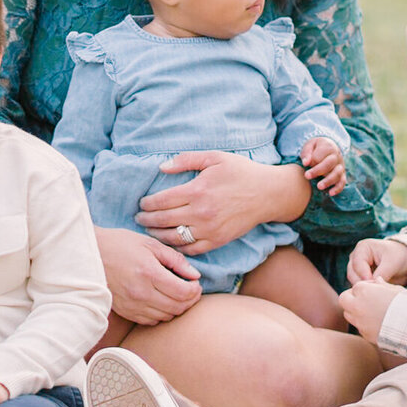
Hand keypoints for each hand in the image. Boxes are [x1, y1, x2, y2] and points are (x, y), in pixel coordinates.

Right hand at [95, 227, 201, 326]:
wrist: (89, 255)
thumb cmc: (120, 244)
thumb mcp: (150, 244)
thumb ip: (175, 259)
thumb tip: (194, 275)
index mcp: (150, 273)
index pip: (184, 292)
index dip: (195, 290)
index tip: (195, 282)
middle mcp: (142, 293)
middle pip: (178, 307)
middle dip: (190, 300)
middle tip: (190, 289)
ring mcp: (133, 305)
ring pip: (166, 316)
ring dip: (176, 307)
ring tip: (176, 294)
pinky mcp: (126, 311)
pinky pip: (151, 321)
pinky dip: (161, 313)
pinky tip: (160, 300)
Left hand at [135, 152, 309, 255]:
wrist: (268, 194)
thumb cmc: (241, 172)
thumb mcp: (214, 157)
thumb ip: (186, 160)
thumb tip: (162, 167)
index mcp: (198, 190)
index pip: (162, 201)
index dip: (147, 204)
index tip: (141, 204)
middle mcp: (201, 212)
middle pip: (163, 220)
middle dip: (147, 220)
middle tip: (138, 219)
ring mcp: (209, 229)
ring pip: (174, 237)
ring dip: (157, 236)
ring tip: (150, 231)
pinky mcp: (218, 241)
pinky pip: (192, 249)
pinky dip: (177, 248)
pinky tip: (170, 242)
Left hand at [301, 137, 346, 195]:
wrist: (328, 147)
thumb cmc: (316, 148)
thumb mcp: (309, 145)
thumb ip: (307, 153)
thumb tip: (306, 163)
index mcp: (328, 147)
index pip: (320, 155)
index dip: (312, 161)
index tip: (304, 164)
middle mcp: (336, 156)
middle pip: (329, 164)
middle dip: (317, 171)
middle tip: (307, 176)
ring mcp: (340, 166)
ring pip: (337, 174)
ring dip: (328, 181)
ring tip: (319, 186)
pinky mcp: (342, 175)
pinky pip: (342, 182)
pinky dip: (338, 188)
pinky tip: (330, 193)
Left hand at [340, 278, 402, 343]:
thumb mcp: (396, 289)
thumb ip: (382, 285)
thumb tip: (377, 280)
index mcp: (364, 291)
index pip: (356, 286)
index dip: (366, 287)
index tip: (376, 290)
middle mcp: (357, 306)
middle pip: (344, 299)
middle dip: (352, 298)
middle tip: (365, 300)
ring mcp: (359, 322)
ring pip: (348, 314)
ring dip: (355, 311)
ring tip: (371, 312)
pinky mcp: (365, 334)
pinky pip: (359, 327)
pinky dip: (364, 324)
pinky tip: (377, 323)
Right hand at [345, 237, 406, 287]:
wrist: (403, 261)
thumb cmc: (398, 256)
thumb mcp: (393, 263)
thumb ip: (382, 273)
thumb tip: (373, 285)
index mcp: (362, 248)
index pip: (357, 264)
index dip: (365, 276)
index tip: (375, 284)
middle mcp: (355, 257)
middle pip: (352, 274)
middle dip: (363, 283)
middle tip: (375, 292)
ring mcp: (356, 267)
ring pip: (353, 281)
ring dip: (363, 288)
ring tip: (376, 293)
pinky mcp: (359, 277)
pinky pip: (358, 286)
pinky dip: (365, 291)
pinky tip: (374, 294)